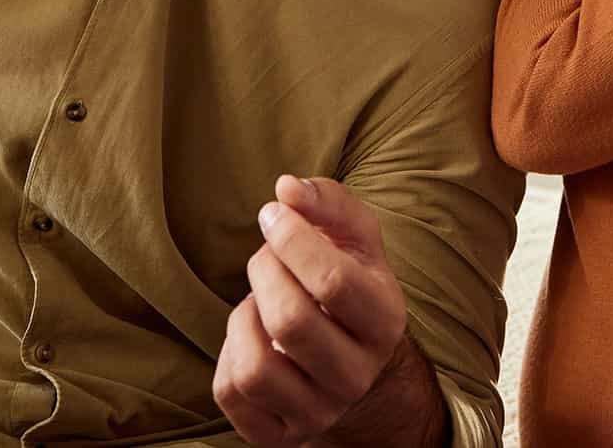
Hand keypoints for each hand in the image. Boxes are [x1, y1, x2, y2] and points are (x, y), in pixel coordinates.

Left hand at [214, 176, 408, 445]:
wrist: (356, 362)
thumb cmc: (349, 284)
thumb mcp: (355, 237)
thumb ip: (327, 202)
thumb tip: (286, 188)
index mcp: (385, 321)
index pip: (333, 281)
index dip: (292, 238)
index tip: (273, 214)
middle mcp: (356, 375)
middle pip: (290, 322)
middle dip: (263, 273)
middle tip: (264, 256)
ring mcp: (318, 411)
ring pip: (255, 368)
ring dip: (243, 318)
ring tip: (258, 302)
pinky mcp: (279, 434)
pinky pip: (230, 394)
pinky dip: (227, 355)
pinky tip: (249, 337)